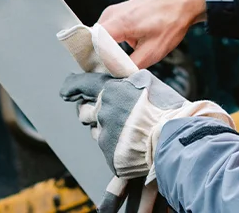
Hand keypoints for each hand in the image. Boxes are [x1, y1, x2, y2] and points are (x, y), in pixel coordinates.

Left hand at [60, 68, 233, 179]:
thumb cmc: (165, 107)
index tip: (66, 91)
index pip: (82, 85)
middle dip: (91, 111)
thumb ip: (126, 83)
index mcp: (111, 91)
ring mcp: (105, 136)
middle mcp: (103, 112)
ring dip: (106, 129)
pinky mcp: (110, 156)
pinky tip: (133, 143)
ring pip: (97, 131)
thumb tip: (116, 82)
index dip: (72, 87)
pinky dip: (117, 145)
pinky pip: (108, 149)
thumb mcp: (146, 83)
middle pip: (85, 112)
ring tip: (129, 129)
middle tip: (108, 112)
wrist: (172, 136)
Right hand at [99, 0, 206, 68]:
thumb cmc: (172, 21)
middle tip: (112, 69)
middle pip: (93, 41)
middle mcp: (113, 13)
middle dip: (100, 57)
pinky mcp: (121, 11)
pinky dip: (115, 41)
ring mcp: (116, 10)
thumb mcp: (153, 52)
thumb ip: (130, 66)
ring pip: (101, 36)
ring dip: (109, 49)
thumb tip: (115, 76)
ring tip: (123, 58)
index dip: (92, 60)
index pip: (90, 43)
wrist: (184, 1)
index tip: (99, 73)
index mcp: (119, 22)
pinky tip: (129, 46)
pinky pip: (109, 30)